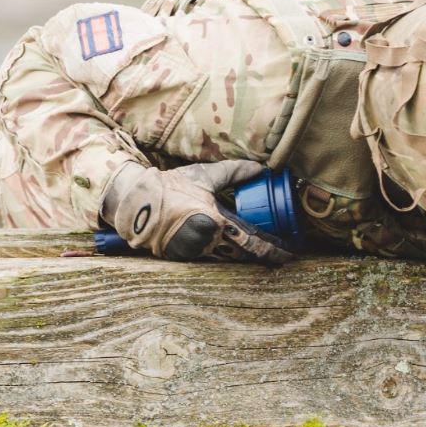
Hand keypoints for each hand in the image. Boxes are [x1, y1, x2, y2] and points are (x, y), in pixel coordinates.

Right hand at [103, 160, 292, 264]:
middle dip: (264, 257)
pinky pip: (211, 258)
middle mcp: (208, 241)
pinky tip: (234, 251)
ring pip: (228, 258)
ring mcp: (195, 252)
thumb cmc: (171, 186)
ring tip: (262, 253)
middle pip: (244, 256)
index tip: (289, 253)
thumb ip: (235, 172)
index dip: (274, 250)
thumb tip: (261, 168)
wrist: (136, 202)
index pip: (254, 242)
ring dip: (245, 257)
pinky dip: (225, 255)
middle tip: (281, 256)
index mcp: (216, 222)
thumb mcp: (206, 175)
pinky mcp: (183, 257)